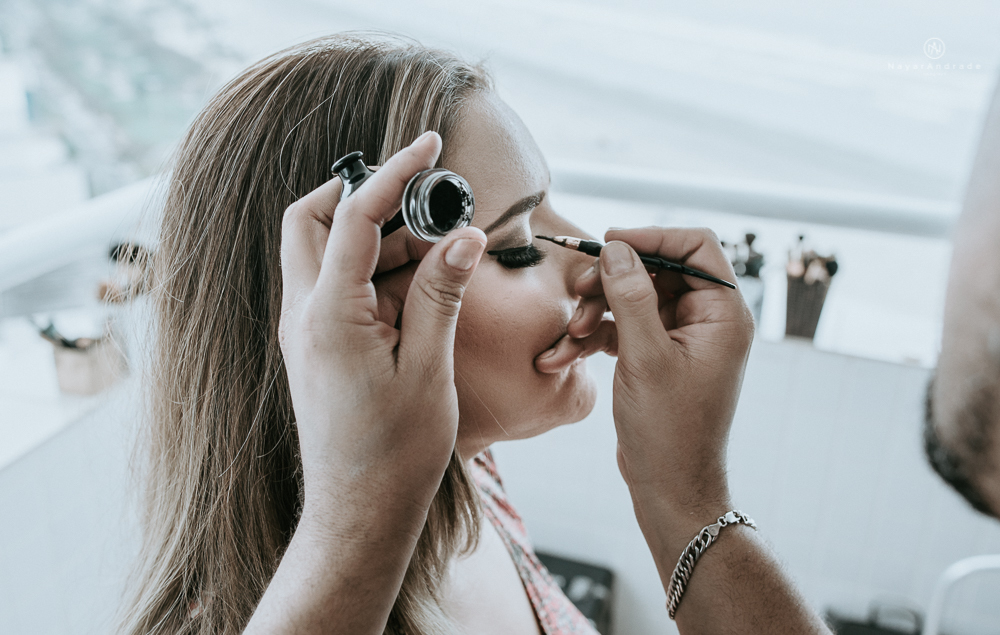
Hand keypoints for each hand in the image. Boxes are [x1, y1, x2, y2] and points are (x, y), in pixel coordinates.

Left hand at [278, 131, 486, 514]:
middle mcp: (304, 315)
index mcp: (327, 315)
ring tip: (443, 252)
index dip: (394, 173)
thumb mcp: (428, 368)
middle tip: (422, 199)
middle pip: (312, 221)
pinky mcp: (319, 344)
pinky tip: (424, 287)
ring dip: (380, 239)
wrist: (360, 510)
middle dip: (362, 195)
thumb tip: (464, 236)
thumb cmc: (394, 452)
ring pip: (327, 253)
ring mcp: (306, 330)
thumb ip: (442, 294)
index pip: (355, 217)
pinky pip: (340, 287)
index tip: (429, 144)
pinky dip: (379, 273)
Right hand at [576, 228, 752, 516]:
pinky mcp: (655, 356)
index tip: (609, 242)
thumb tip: (615, 248)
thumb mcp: (646, 358)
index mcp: (722, 314)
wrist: (669, 487)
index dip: (652, 237)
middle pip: (655, 271)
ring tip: (568, 334)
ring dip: (595, 311)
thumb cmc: (669, 429)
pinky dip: (593, 336)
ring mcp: (679, 339)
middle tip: (577, 291)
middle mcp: (705, 320)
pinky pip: (622, 328)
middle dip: (611, 281)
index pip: (694, 247)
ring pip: (632, 299)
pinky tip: (562, 355)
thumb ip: (631, 298)